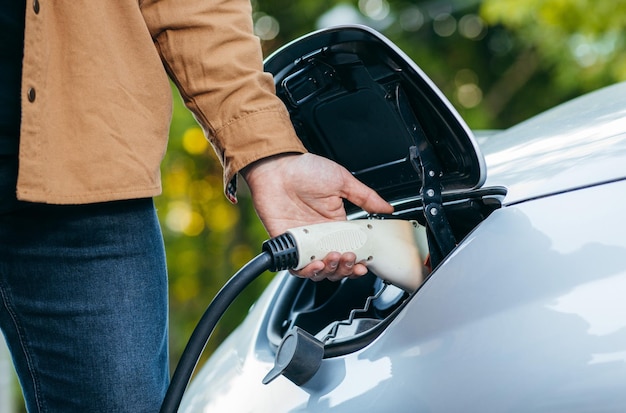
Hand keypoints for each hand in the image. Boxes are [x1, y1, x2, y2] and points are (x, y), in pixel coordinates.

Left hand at [242, 153, 393, 280]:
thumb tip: (388, 208)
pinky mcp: (287, 244)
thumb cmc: (305, 170)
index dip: (357, 262)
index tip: (364, 263)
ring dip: (329, 271)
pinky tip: (316, 264)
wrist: (277, 166)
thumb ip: (366, 197)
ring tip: (334, 258)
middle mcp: (321, 237)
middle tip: (349, 258)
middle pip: (336, 267)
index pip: (351, 251)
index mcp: (336, 225)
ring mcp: (304, 242)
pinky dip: (307, 271)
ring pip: (318, 271)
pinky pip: (296, 267)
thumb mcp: (342, 181)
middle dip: (345, 268)